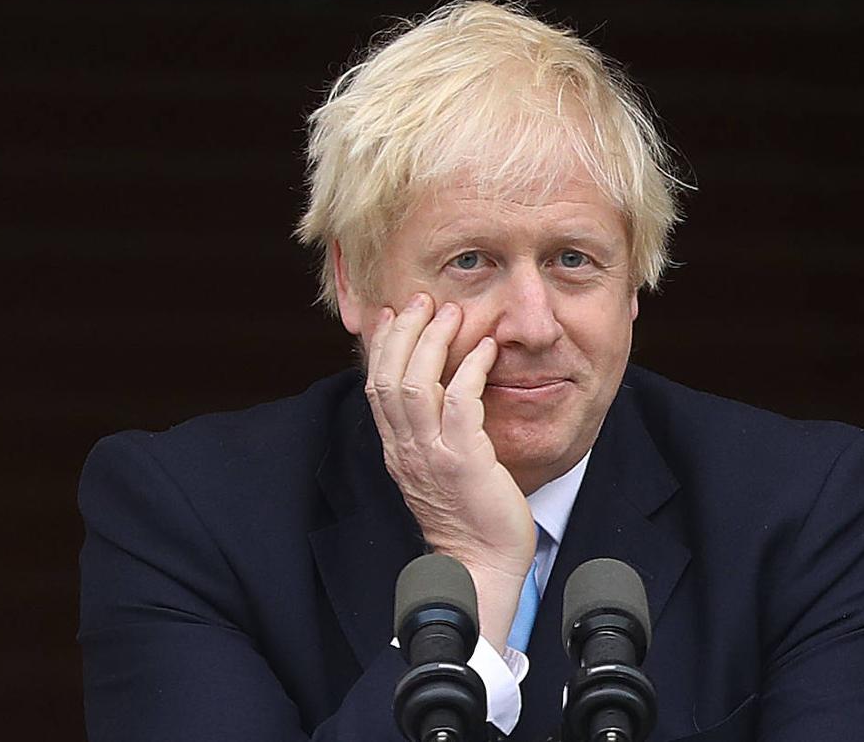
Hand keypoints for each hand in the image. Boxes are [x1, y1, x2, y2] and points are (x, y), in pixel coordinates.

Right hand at [364, 293, 535, 651]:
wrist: (482, 564)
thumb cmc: (471, 514)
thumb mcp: (440, 466)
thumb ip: (432, 431)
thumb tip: (440, 391)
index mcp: (398, 449)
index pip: (377, 386)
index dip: (383, 345)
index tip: (393, 312)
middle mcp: (406, 450)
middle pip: (389, 378)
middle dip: (403, 332)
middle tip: (422, 300)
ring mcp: (432, 456)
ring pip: (416, 386)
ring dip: (433, 344)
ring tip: (452, 314)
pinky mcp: (464, 462)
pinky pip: (460, 406)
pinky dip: (471, 371)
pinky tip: (486, 350)